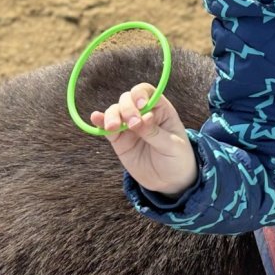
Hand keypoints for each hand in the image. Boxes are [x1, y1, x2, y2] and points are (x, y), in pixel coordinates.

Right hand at [91, 83, 197, 198]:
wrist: (169, 181)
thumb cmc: (178, 159)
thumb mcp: (173, 146)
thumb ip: (155, 132)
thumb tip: (140, 119)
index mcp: (161, 110)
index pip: (147, 92)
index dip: (140, 94)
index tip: (141, 105)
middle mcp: (143, 114)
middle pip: (128, 99)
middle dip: (127, 108)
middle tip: (133, 124)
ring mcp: (129, 126)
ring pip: (115, 111)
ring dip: (112, 115)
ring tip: (114, 127)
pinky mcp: (119, 140)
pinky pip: (106, 128)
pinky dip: (100, 122)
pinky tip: (96, 118)